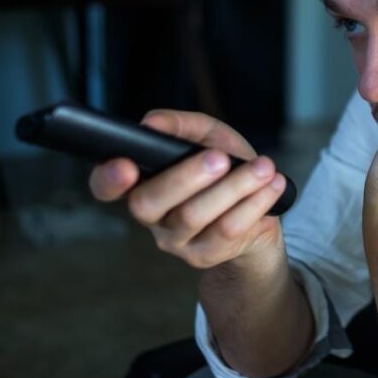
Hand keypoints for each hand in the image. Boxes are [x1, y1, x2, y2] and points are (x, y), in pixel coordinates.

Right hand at [88, 110, 287, 268]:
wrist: (257, 213)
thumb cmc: (224, 170)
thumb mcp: (208, 138)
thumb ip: (182, 126)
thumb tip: (152, 122)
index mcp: (142, 182)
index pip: (105, 186)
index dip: (108, 178)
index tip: (126, 165)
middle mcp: (150, 215)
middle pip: (149, 203)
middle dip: (185, 177)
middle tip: (220, 158)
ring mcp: (174, 240)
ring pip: (194, 216)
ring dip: (234, 187)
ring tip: (263, 167)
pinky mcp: (203, 255)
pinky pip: (227, 230)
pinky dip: (254, 203)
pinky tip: (272, 185)